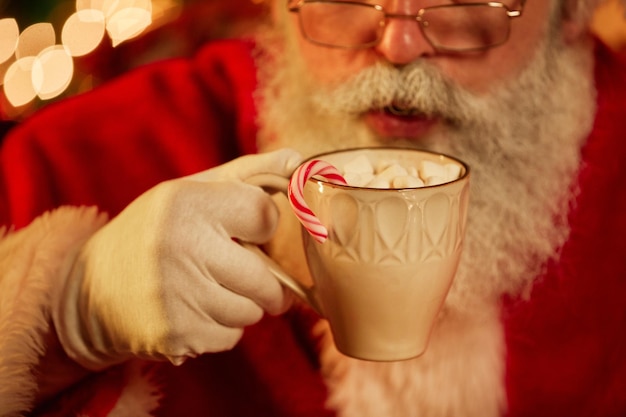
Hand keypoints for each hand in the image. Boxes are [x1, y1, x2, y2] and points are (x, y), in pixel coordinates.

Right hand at [52, 149, 301, 369]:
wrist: (89, 291)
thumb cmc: (153, 233)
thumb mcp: (190, 191)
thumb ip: (247, 174)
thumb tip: (296, 159)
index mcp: (187, 202)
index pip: (264, 213)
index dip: (263, 225)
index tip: (248, 230)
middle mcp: (183, 247)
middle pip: (266, 279)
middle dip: (266, 282)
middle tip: (251, 276)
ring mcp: (179, 295)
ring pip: (251, 312)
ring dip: (241, 305)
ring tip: (212, 290)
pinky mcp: (176, 334)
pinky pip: (230, 337)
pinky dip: (221, 328)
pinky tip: (194, 311)